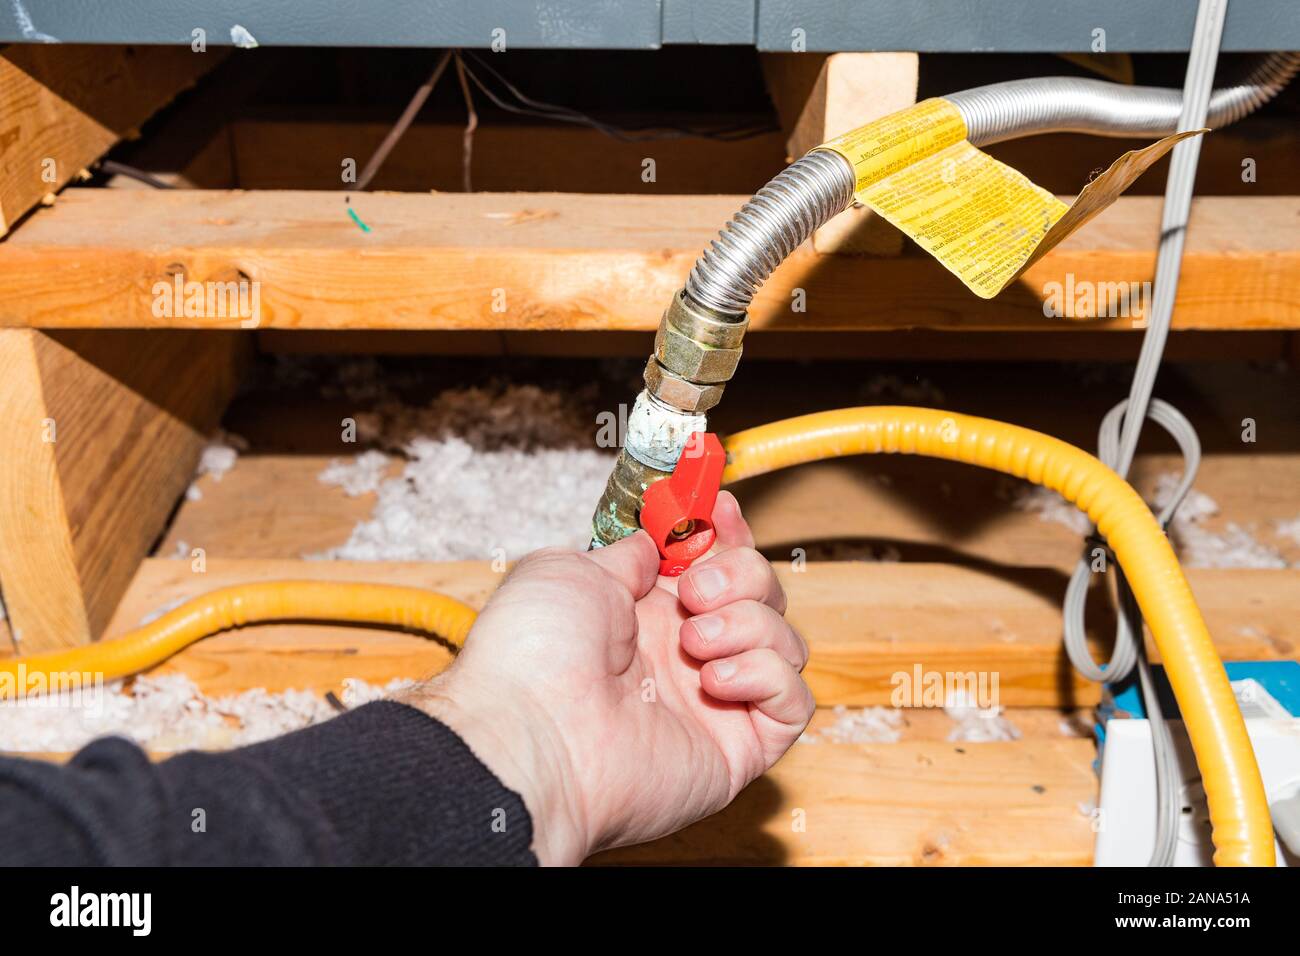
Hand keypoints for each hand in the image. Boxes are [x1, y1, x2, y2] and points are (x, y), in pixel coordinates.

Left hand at [397, 491, 812, 864]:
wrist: (532, 732)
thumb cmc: (533, 652)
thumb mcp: (571, 568)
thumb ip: (630, 554)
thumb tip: (657, 542)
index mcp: (645, 614)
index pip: (716, 564)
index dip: (728, 533)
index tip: (722, 509)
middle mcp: (684, 657)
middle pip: (762, 595)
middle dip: (742, 573)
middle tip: (692, 591)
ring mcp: (714, 703)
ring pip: (785, 642)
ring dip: (749, 624)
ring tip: (694, 641)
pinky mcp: (738, 749)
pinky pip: (795, 701)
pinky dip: (767, 675)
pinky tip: (715, 678)